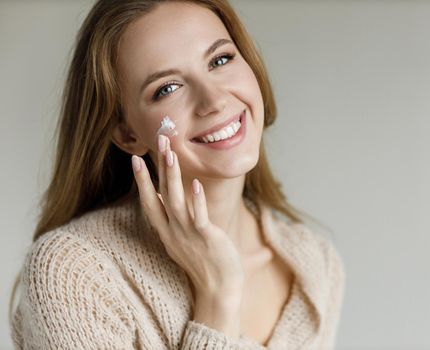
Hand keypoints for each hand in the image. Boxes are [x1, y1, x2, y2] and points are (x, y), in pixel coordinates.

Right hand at [131, 135, 244, 302]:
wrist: (218, 290)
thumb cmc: (204, 263)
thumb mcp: (183, 241)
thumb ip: (175, 220)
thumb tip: (169, 200)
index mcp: (167, 231)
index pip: (150, 201)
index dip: (142, 180)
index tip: (136, 159)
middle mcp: (173, 231)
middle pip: (161, 195)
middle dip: (158, 168)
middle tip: (158, 142)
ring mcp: (188, 235)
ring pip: (176, 201)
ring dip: (173, 177)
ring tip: (171, 154)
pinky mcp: (206, 238)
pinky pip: (199, 217)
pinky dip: (196, 201)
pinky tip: (195, 184)